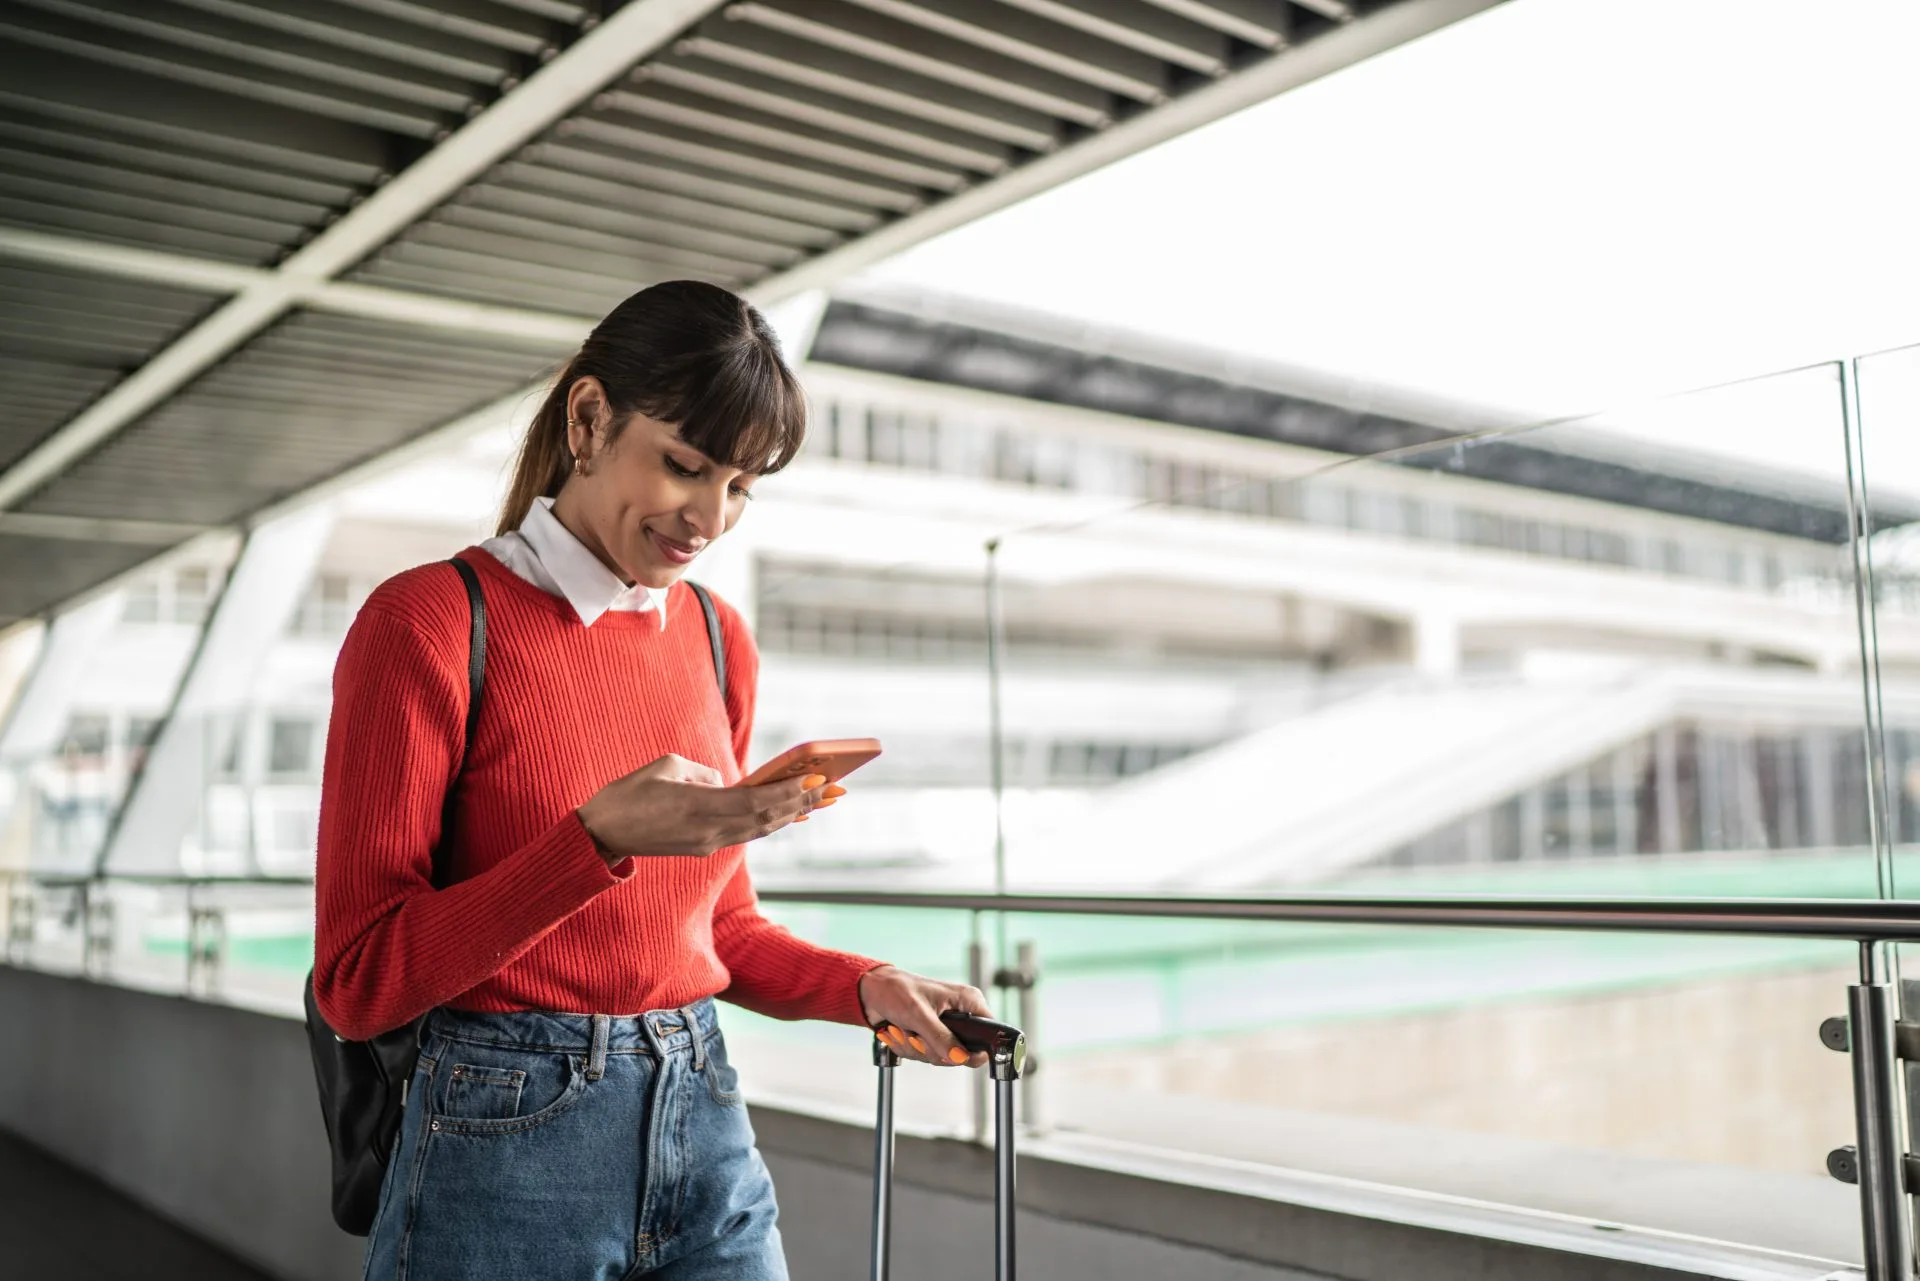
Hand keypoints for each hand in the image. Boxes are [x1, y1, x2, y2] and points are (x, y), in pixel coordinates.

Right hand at [576, 754, 838, 865]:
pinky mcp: (700, 848)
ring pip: (757, 830)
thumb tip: (725, 782)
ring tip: (820, 800)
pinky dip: (768, 823)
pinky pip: (743, 834)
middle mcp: (707, 831)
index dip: (789, 792)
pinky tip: (787, 815)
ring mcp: (705, 844)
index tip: (816, 779)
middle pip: (764, 819)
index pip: (755, 801)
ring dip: (790, 814)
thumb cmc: (628, 793)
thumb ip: (702, 773)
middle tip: (833, 787)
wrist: (601, 834)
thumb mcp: (665, 767)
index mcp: (697, 807)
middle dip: (801, 802)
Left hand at [857, 966, 991, 1067]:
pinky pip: (926, 1056)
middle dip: (932, 1049)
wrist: (872, 993)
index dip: (975, 1050)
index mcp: (967, 1001)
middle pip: (962, 1052)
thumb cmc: (896, 990)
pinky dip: (908, 1048)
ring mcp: (945, 1028)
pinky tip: (899, 1032)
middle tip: (915, 1035)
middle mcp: (961, 1015)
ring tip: (903, 1029)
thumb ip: (940, 1037)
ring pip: (941, 1057)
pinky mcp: (931, 1037)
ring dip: (915, 1048)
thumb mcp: (918, 1014)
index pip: (989, 1033)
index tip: (954, 1054)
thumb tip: (960, 1056)